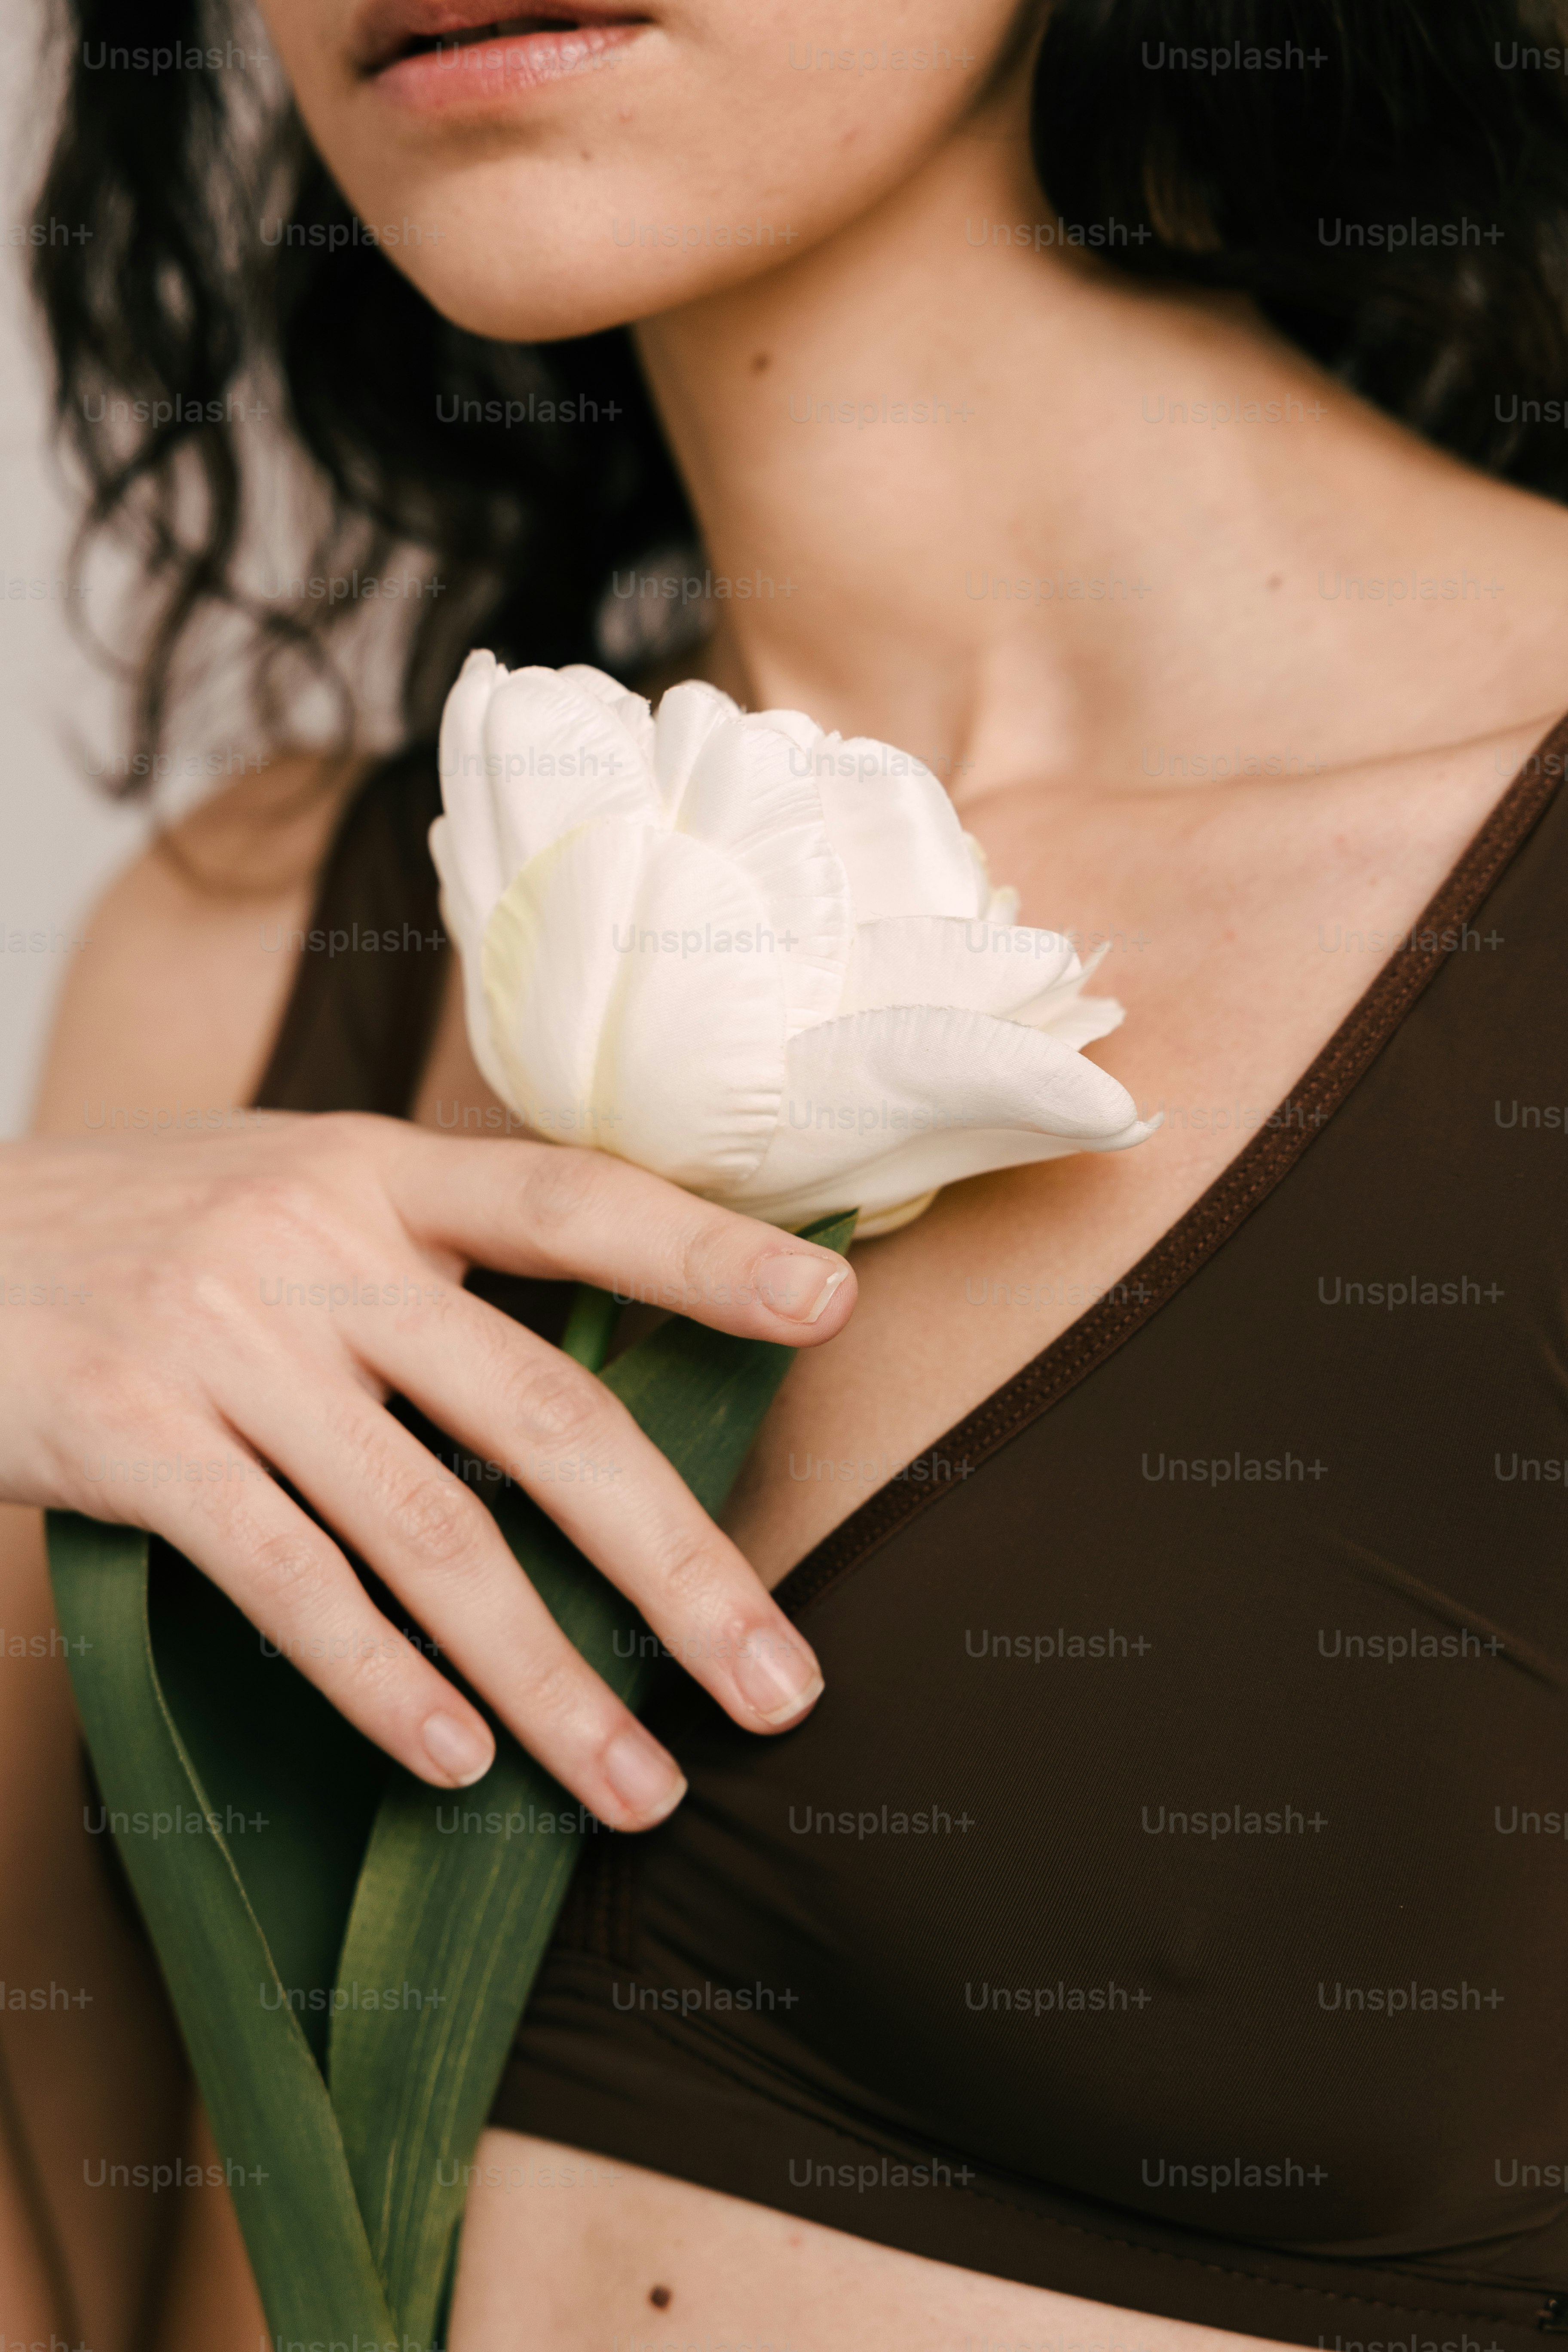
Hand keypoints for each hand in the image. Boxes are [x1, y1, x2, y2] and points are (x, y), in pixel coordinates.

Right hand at [0, 1114, 855, 1826]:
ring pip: (429, 1533)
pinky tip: (458, 1761)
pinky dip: (384, 1681)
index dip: (702, 1251)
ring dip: (546, 1680)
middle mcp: (313, 1244)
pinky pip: (290, 1583)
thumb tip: (583, 1383)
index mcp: (375, 1169)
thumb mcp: (288, 1188)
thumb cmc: (140, 1230)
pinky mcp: (136, 1440)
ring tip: (637, 1785)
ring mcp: (223, 1343)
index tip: (828, 1308)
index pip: (570, 1201)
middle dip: (673, 1567)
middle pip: (539, 1413)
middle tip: (776, 1685)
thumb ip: (423, 1256)